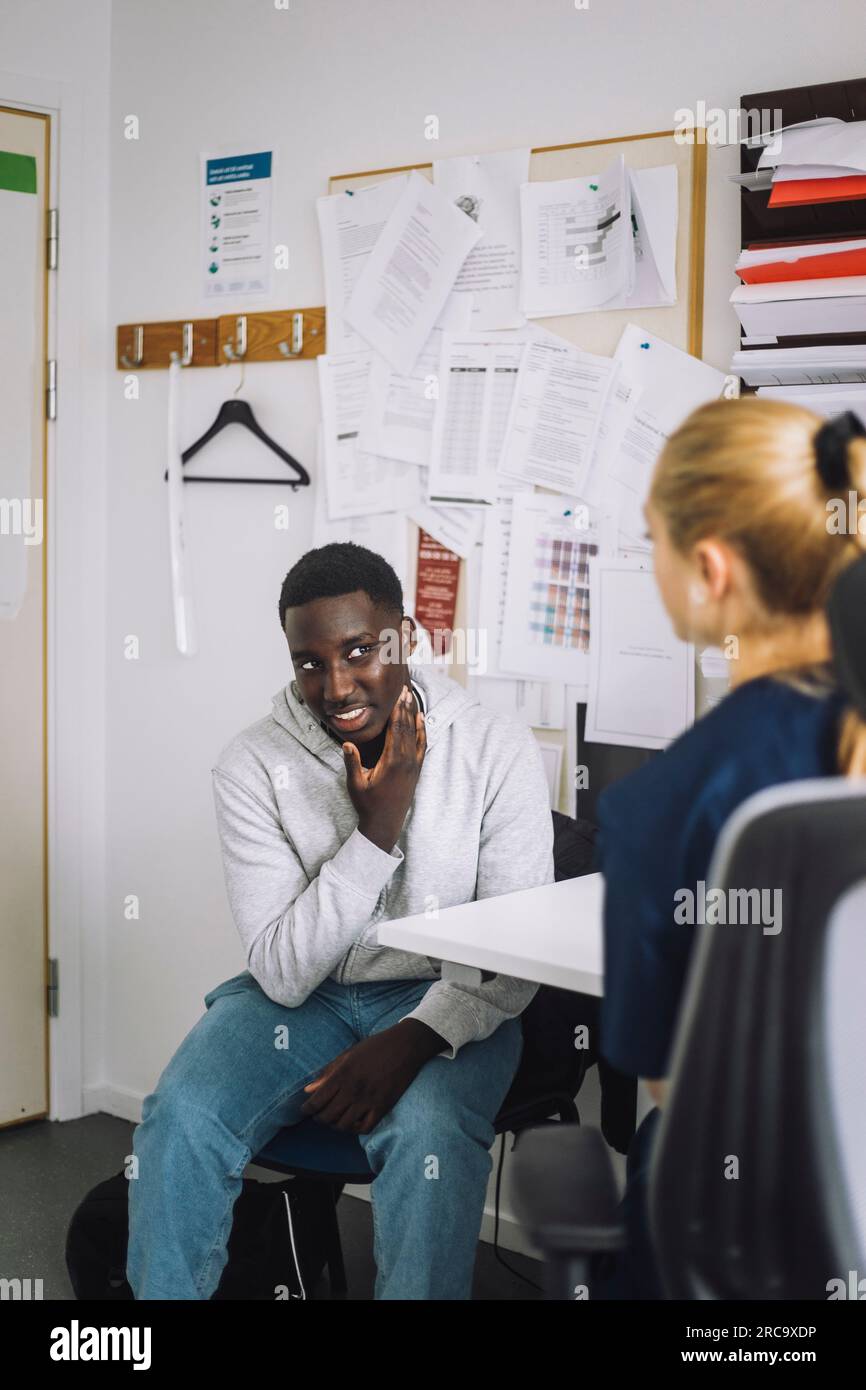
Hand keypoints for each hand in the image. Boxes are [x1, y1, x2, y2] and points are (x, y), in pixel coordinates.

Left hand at [300, 1021, 444, 1132]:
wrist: (405, 1046)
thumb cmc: (375, 1047)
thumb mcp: (348, 1055)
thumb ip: (327, 1073)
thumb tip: (308, 1090)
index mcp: (342, 1074)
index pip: (317, 1100)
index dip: (307, 1109)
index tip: (305, 1110)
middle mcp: (353, 1089)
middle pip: (327, 1116)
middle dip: (319, 1118)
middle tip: (319, 1115)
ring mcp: (368, 1100)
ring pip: (343, 1125)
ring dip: (336, 1125)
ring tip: (335, 1119)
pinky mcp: (383, 1106)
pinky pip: (364, 1127)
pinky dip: (355, 1129)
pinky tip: (353, 1122)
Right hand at [342, 684, 426, 851]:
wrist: (385, 824)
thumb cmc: (368, 805)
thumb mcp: (356, 785)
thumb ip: (352, 763)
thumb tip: (347, 744)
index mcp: (392, 761)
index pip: (397, 730)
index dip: (398, 711)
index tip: (398, 695)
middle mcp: (406, 761)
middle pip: (407, 727)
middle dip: (406, 707)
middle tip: (404, 688)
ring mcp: (413, 765)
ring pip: (416, 733)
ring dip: (414, 714)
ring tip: (412, 696)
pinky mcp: (416, 770)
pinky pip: (421, 744)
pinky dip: (422, 730)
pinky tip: (421, 718)